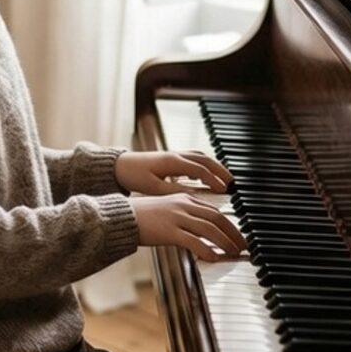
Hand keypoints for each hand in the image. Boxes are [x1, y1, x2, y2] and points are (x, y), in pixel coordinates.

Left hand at [115, 150, 232, 196]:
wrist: (117, 166)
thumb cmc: (132, 175)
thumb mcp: (152, 187)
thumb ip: (174, 192)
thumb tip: (193, 196)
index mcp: (172, 162)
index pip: (200, 169)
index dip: (214, 180)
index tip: (224, 190)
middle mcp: (175, 155)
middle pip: (205, 159)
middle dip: (221, 171)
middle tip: (232, 184)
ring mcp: (174, 155)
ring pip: (201, 156)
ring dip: (215, 167)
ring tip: (225, 179)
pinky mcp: (171, 158)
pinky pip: (194, 158)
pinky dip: (205, 165)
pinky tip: (206, 177)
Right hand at [129, 194, 246, 261]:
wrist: (121, 217)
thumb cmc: (141, 216)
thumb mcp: (166, 210)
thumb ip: (184, 217)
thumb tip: (199, 233)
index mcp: (184, 199)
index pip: (214, 211)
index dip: (229, 224)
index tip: (238, 235)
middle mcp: (183, 205)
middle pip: (217, 218)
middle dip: (233, 233)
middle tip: (243, 246)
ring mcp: (177, 217)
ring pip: (210, 229)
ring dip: (226, 242)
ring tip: (234, 253)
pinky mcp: (169, 231)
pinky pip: (194, 241)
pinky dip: (207, 250)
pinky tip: (214, 258)